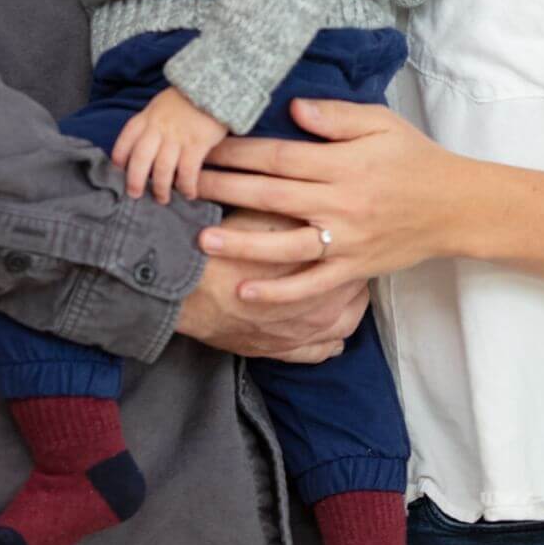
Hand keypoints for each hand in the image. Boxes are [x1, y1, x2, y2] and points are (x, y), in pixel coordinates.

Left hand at [112, 85, 228, 203]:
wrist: (216, 85)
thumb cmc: (189, 98)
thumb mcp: (162, 104)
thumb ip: (151, 122)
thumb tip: (146, 146)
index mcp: (147, 116)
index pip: (126, 139)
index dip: (120, 157)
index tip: (120, 169)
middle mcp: (158, 127)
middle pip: (140, 159)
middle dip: (135, 181)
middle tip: (134, 194)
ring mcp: (177, 136)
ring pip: (162, 169)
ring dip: (161, 188)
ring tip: (162, 199)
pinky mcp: (197, 144)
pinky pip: (187, 171)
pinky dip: (186, 186)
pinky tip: (189, 193)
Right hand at [176, 208, 368, 361]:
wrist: (187, 291)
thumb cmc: (228, 248)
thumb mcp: (266, 214)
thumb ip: (298, 208)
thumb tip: (320, 192)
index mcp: (324, 270)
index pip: (355, 254)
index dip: (352, 238)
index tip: (346, 227)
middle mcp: (323, 307)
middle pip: (356, 289)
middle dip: (353, 271)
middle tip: (345, 254)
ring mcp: (305, 334)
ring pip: (346, 321)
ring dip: (346, 305)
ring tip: (340, 290)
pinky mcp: (285, 352)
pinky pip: (321, 351)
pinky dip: (328, 340)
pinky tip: (326, 327)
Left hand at [196, 97, 465, 303]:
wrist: (455, 207)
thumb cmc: (413, 158)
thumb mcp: (381, 124)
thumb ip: (336, 117)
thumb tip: (294, 107)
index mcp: (343, 164)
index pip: (279, 157)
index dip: (238, 152)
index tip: (204, 147)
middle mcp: (340, 203)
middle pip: (271, 196)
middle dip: (224, 189)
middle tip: (183, 185)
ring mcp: (346, 240)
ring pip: (285, 245)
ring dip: (242, 241)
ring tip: (203, 238)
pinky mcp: (353, 268)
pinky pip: (311, 285)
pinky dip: (278, 292)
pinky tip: (245, 291)